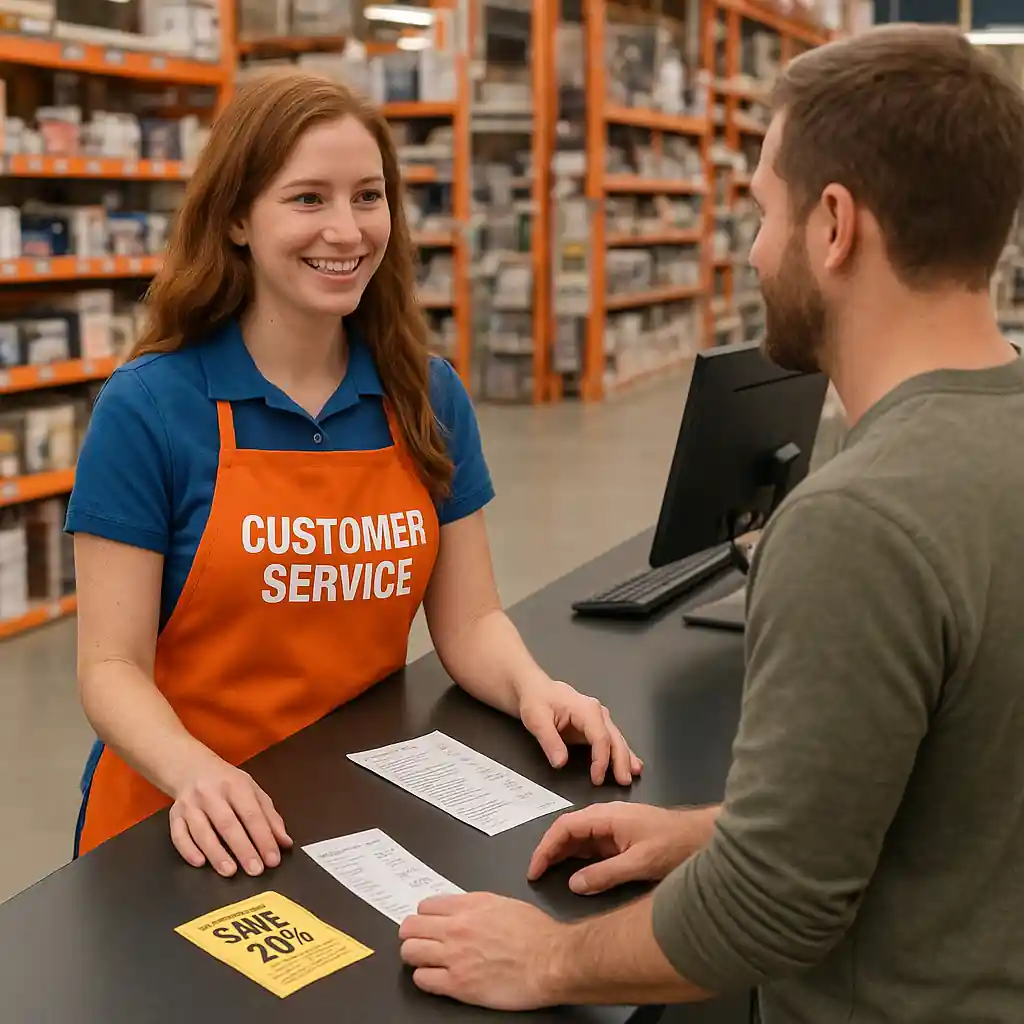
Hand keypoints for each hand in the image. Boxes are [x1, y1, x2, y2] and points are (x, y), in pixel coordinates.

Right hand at [168, 752, 292, 877]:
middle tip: (255, 870)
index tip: (273, 859)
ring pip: (202, 831)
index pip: (251, 814)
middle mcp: (211, 793)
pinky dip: (188, 850)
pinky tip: (200, 863)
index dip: (263, 838)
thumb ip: (269, 817)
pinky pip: (178, 835)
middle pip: (227, 824)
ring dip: (216, 853)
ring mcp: (190, 805)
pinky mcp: (174, 815)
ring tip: (230, 872)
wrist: (191, 768)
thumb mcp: (253, 791)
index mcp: (235, 785)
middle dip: (243, 849)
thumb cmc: (227, 783)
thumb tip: (284, 843)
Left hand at [399, 892, 567, 1009]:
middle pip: (410, 927)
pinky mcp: (458, 984)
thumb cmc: (536, 934)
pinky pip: (422, 979)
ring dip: (415, 956)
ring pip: (410, 952)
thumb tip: (461, 910)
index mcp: (469, 906)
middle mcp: (457, 928)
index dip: (425, 916)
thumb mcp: (504, 904)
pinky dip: (424, 978)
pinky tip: (435, 978)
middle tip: (420, 941)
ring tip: (425, 960)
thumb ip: (476, 906)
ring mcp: (454, 956)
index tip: (428, 924)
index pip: (425, 906)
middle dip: (413, 934)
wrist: (551, 960)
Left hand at [518, 679, 642, 785]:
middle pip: (614, 739)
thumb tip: (560, 762)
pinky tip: (632, 762)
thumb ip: (550, 741)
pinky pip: (612, 740)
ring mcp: (598, 719)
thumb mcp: (537, 720)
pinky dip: (623, 752)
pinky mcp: (596, 726)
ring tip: (633, 773)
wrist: (535, 689)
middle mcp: (597, 712)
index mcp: (586, 709)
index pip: (600, 737)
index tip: (597, 778)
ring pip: (617, 739)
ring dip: (626, 757)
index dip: (601, 759)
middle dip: (621, 761)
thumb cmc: (537, 700)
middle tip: (623, 780)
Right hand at [528, 801, 708, 894]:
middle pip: (568, 831)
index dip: (545, 847)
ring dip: (562, 855)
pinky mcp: (621, 839)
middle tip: (536, 876)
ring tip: (548, 876)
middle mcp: (605, 818)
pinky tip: (572, 873)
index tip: (534, 870)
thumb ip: (604, 874)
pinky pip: (592, 847)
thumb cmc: (672, 845)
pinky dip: (578, 858)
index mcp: (606, 816)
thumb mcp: (638, 863)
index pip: (565, 827)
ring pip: (579, 839)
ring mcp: (613, 828)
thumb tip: (572, 884)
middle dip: (550, 851)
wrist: (702, 837)